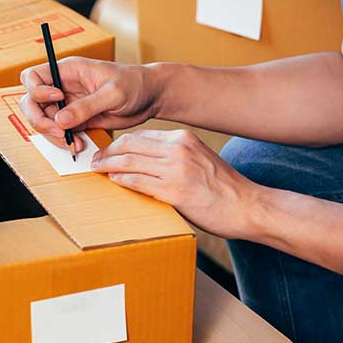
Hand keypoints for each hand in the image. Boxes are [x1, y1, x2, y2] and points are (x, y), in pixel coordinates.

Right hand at [19, 57, 158, 150]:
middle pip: (31, 103)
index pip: (32, 77)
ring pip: (43, 121)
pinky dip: (64, 142)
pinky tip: (79, 144)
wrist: (149, 97)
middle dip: (40, 120)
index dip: (37, 90)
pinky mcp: (75, 120)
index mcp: (68, 70)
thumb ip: (86, 106)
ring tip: (73, 142)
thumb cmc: (134, 83)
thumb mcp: (113, 93)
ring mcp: (66, 105)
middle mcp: (62, 87)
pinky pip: (58, 132)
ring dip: (52, 135)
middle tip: (60, 132)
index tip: (57, 99)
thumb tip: (61, 119)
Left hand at [90, 129, 262, 239]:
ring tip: (97, 170)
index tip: (107, 150)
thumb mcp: (199, 160)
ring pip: (130, 162)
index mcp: (184, 139)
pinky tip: (113, 181)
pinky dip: (121, 180)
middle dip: (107, 152)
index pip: (141, 136)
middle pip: (130, 145)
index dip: (118, 143)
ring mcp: (176, 170)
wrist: (247, 206)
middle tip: (94, 159)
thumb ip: (174, 157)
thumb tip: (145, 162)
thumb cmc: (224, 188)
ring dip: (108, 166)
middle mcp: (179, 149)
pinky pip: (138, 182)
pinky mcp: (174, 191)